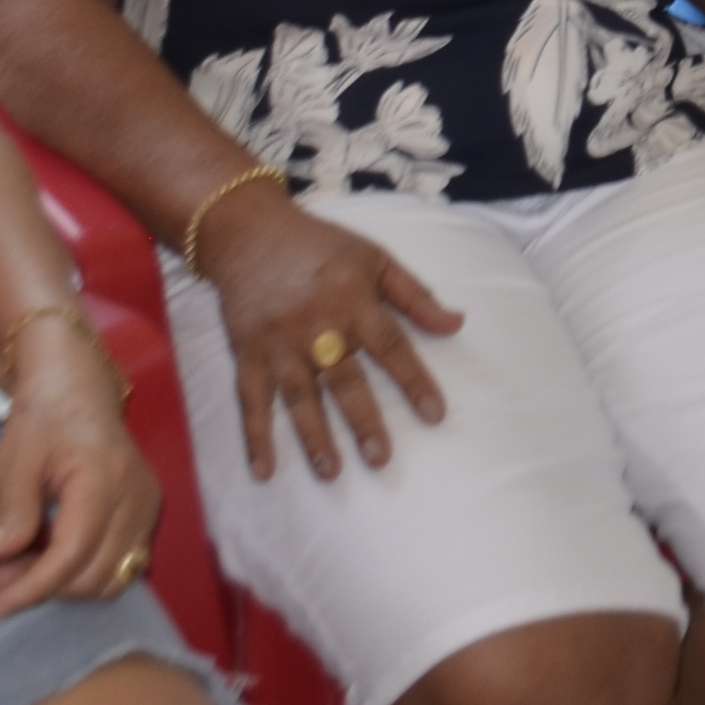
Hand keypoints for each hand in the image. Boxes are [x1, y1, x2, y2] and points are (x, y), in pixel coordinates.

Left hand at [0, 323, 166, 612]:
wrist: (78, 387)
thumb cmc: (45, 416)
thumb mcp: (17, 457)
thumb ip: (13, 508)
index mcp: (104, 480)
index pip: (72, 554)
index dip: (33, 587)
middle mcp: (137, 499)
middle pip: (95, 574)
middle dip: (44, 588)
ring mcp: (148, 507)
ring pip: (112, 577)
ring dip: (66, 586)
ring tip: (21, 571)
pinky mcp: (148, 513)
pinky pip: (122, 563)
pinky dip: (86, 573)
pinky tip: (52, 560)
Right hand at [198, 191, 465, 481]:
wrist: (248, 232)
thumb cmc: (320, 247)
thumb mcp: (374, 259)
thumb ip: (415, 295)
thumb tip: (458, 323)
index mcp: (353, 300)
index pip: (390, 345)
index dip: (414, 380)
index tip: (436, 415)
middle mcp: (316, 325)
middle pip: (343, 378)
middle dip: (362, 420)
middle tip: (381, 459)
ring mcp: (278, 342)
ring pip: (299, 396)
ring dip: (313, 436)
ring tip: (331, 472)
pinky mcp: (246, 352)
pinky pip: (250, 400)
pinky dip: (254, 436)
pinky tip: (264, 470)